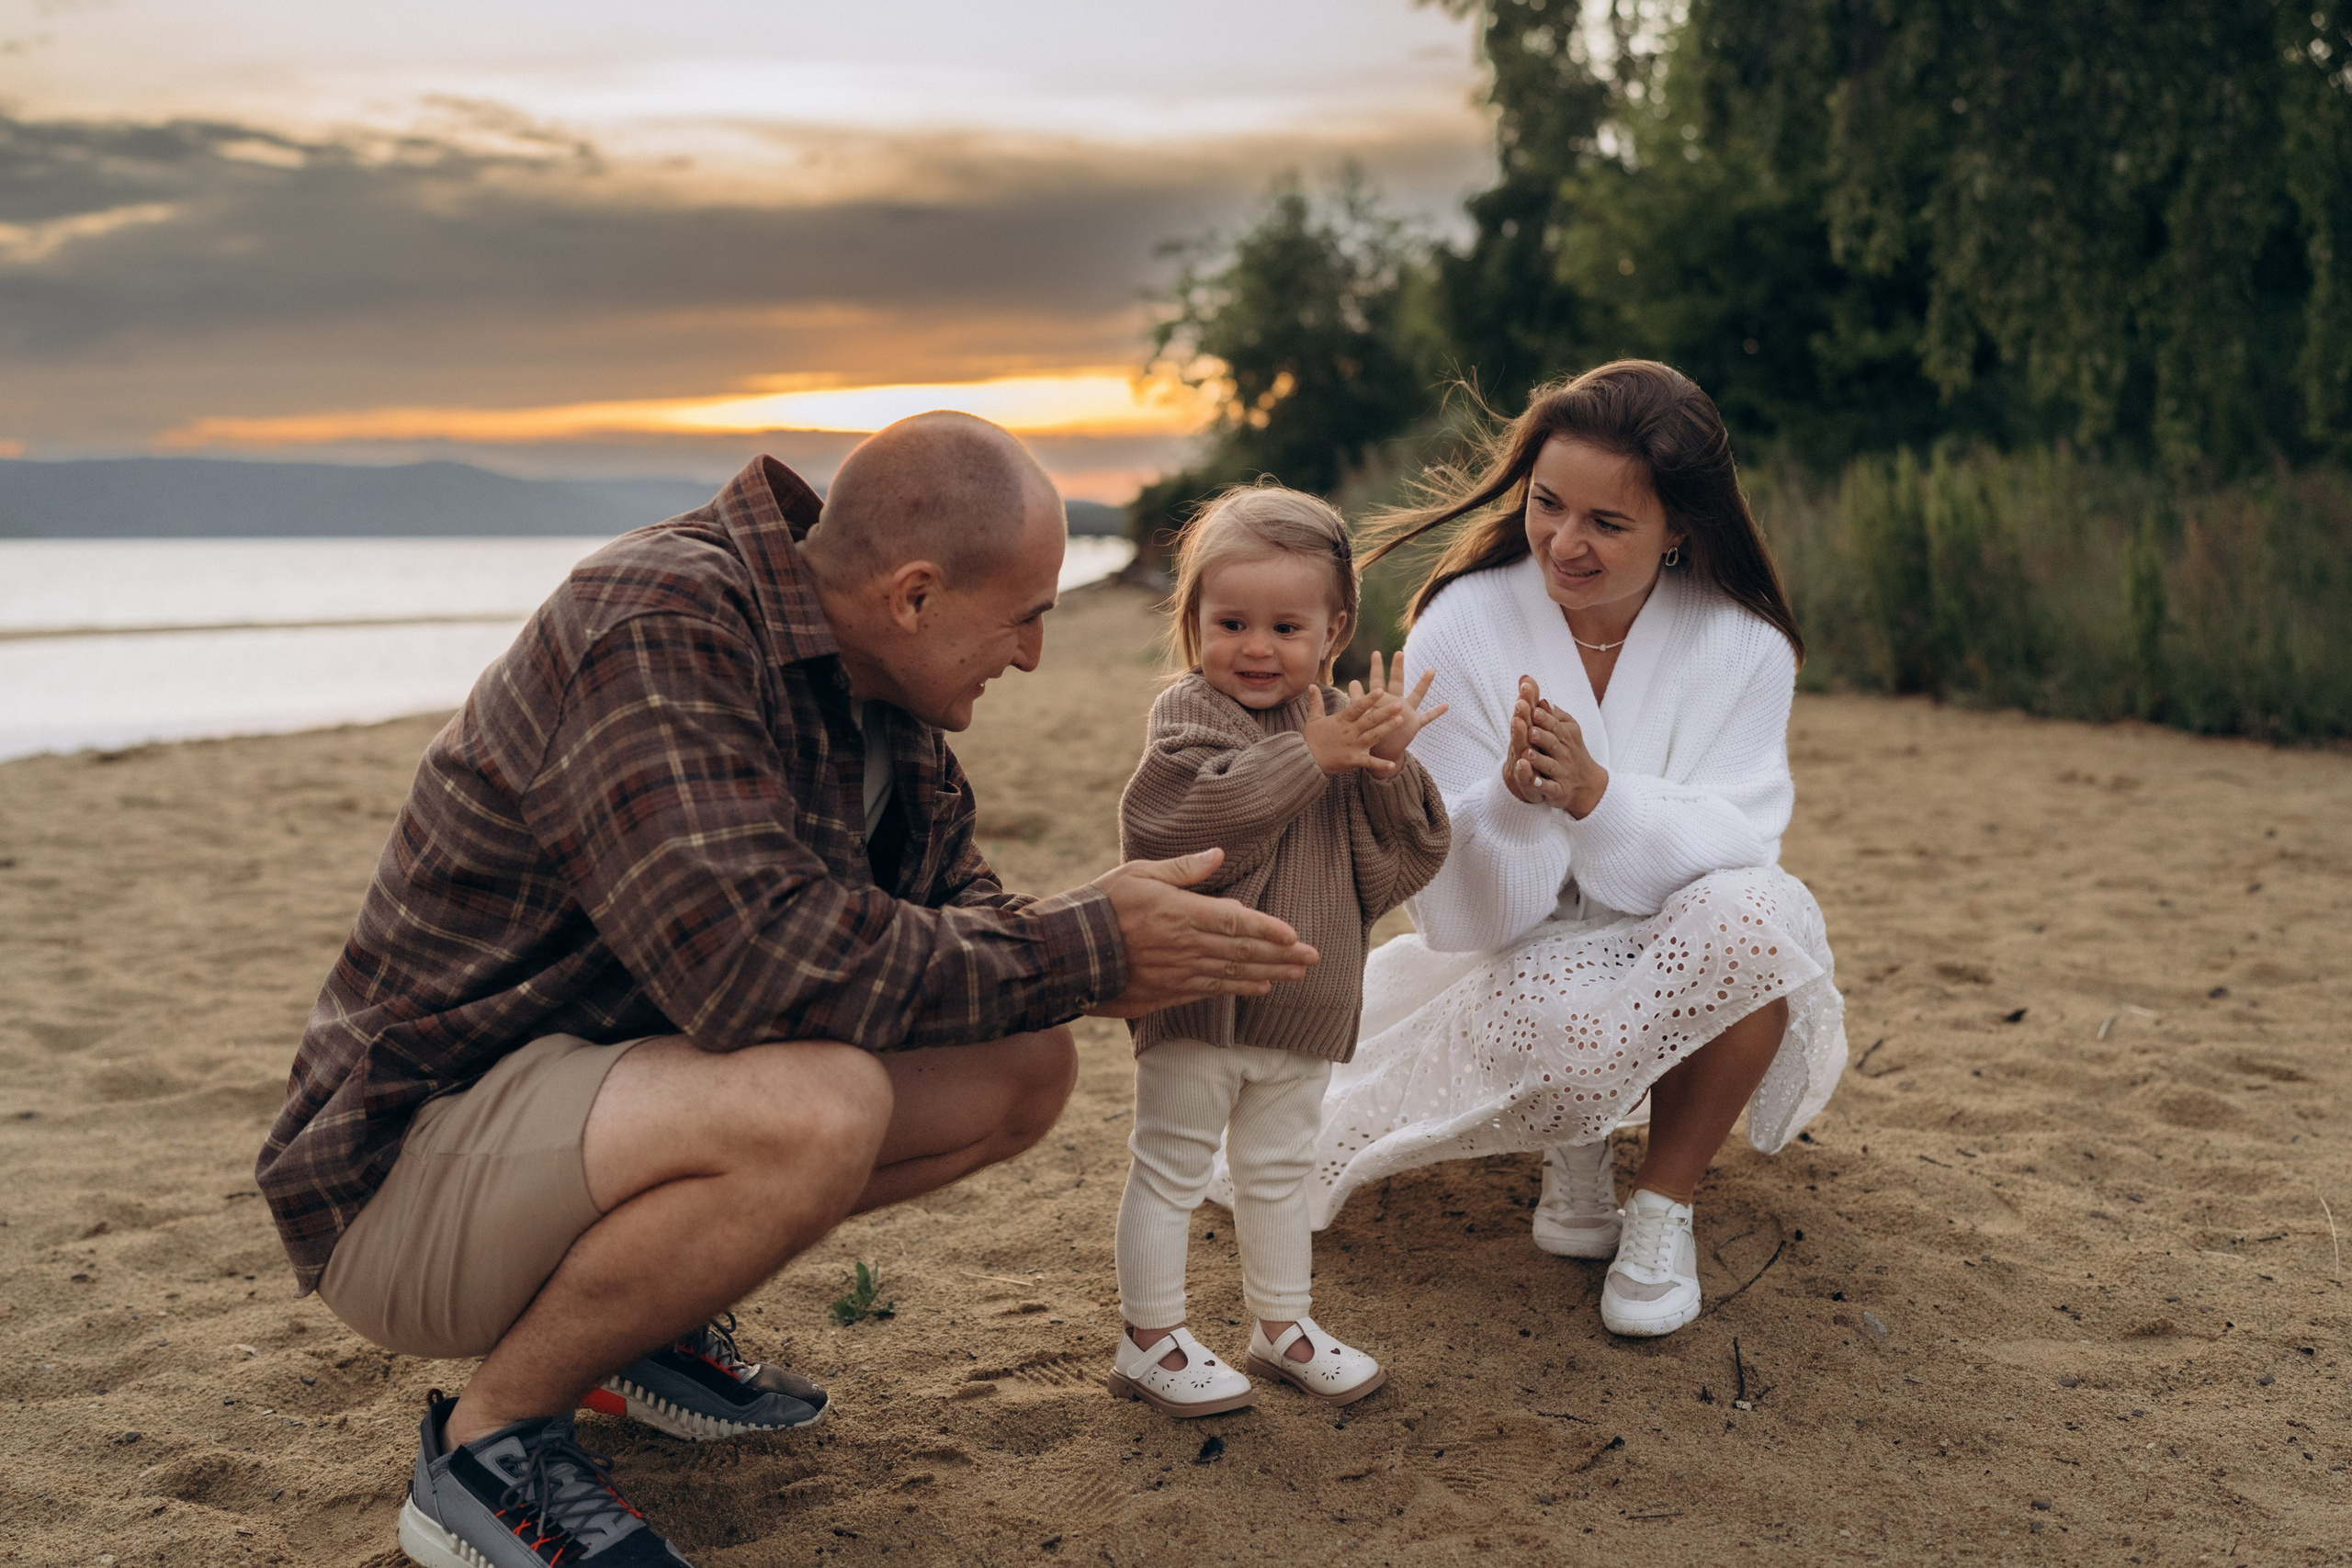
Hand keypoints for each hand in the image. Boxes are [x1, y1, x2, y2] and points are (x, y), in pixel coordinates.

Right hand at [1084, 848, 1321, 1017]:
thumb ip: (1182, 868)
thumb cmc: (1101, 905)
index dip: (1267, 930)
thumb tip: (1218, 855)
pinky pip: (1210, 992)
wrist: (1066, 953)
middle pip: (1242, 952)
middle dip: (1281, 956)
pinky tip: (1258, 988)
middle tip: (1312, 958)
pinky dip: (1237, 990)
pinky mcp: (1165, 993)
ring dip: (1267, 975)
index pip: (1235, 922)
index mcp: (1181, 913)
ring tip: (1296, 975)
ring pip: (1232, 975)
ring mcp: (1177, 973)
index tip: (1295, 935)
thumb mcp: (1138, 873)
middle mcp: (1185, 947)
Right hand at [1302, 681, 1403, 775]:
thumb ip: (1316, 702)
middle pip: (1369, 720)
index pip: (1357, 707)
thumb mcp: (1313, 719)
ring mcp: (1353, 746)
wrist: (1306, 761)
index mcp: (1341, 720)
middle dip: (1385, 711)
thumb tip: (1312, 685)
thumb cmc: (1311, 739)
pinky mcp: (1354, 760)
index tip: (1380, 690)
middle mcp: (1349, 731)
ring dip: (1387, 728)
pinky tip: (1392, 764)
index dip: (1368, 699)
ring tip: (1401, 720)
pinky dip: (1380, 764)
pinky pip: (1369, 762)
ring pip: (1373, 736)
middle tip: (1399, 703)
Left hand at [1363, 650, 1447, 768]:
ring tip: (1431, 670)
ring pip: (1416, 695)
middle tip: (1398, 653)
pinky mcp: (1414, 723)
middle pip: (1397, 682)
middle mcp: (1396, 702)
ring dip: (1423, 683)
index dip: (1376, 668)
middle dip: (1397, 668)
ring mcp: (1407, 711)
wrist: (1381, 752)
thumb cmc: (1370, 731)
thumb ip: (1358, 700)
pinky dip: (1436, 712)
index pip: (1378, 681)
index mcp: (1381, 700)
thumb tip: (1352, 681)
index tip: (1376, 652)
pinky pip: (1427, 717)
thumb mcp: (1363, 715)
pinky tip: (1446, 705)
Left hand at [1503, 675, 1608, 816]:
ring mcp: (1561, 773)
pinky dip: (1541, 785)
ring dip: (1538, 760)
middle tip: (1530, 730)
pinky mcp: (1558, 790)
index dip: (1544, 718)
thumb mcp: (1567, 729)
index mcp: (1565, 735)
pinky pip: (1549, 787)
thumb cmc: (1571, 750)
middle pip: (1551, 743)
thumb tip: (1541, 697)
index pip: (1553, 725)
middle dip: (1541, 736)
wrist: (1588, 784)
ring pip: (1549, 765)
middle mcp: (1564, 753)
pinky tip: (1532, 781)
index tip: (1534, 709)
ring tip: (1526, 754)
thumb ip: (1553, 714)